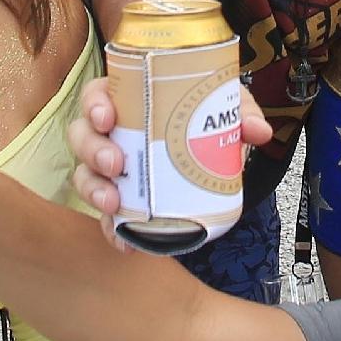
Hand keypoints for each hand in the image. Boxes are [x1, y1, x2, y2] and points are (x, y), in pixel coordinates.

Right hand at [67, 76, 271, 248]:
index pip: (96, 96)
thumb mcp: (222, 108)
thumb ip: (239, 113)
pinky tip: (125, 244)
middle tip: (116, 163)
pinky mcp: (119, 203)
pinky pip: (106, 218)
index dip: (94, 105)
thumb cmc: (202, 121)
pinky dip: (113, 231)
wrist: (209, 157)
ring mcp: (109, 170)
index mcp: (128, 101)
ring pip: (84, 176)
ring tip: (114, 203)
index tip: (107, 117)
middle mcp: (110, 134)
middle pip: (82, 136)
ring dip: (94, 189)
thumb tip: (258, 131)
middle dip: (93, 150)